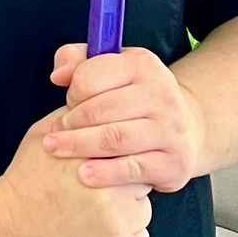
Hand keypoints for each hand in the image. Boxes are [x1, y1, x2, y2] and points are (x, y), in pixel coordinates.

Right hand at [0, 111, 152, 236]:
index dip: (116, 155)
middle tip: (95, 191)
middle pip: (140, 180)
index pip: (131, 148)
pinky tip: (93, 234)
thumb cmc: (26, 182)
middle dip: (124, 183)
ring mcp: (116, 229)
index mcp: (92, 160)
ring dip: (126, 212)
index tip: (101, 162)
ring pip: (142, 211)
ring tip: (90, 214)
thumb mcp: (44, 136)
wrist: (6, 236)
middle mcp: (109, 195)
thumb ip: (78, 118)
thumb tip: (105, 97)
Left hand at [43, 43, 207, 192]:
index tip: (67, 105)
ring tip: (57, 150)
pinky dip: (105, 173)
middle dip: (70, 124)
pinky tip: (84, 175)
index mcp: (143, 64)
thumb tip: (58, 75)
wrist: (184, 129)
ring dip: (80, 146)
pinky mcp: (174, 162)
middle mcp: (162, 94)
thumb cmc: (134, 97)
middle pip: (101, 110)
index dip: (72, 93)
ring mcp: (171, 129)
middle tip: (53, 136)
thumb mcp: (110, 68)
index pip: (91, 77)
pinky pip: (132, 168)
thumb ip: (77, 61)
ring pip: (115, 138)